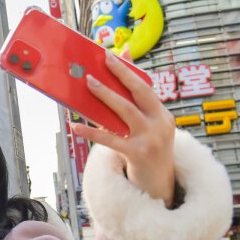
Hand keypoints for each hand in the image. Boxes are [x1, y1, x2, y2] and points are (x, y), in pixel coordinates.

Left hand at [70, 51, 176, 205]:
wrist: (159, 184)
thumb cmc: (147, 151)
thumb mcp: (147, 128)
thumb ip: (134, 108)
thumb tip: (116, 88)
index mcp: (163, 115)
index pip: (145, 87)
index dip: (128, 71)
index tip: (113, 55)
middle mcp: (160, 124)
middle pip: (139, 93)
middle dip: (120, 75)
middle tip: (101, 62)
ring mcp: (151, 139)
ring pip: (126, 112)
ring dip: (106, 96)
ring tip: (89, 83)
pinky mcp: (138, 154)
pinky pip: (110, 140)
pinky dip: (91, 131)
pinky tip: (76, 126)